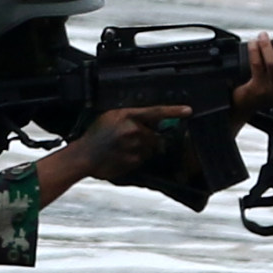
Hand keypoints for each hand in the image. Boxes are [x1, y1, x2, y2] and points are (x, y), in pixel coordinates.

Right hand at [42, 103, 187, 198]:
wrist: (84, 155)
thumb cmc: (95, 136)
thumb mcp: (111, 117)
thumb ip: (130, 117)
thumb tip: (149, 120)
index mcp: (128, 115)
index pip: (156, 112)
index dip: (174, 111)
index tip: (188, 110)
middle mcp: (134, 130)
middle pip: (155, 135)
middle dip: (149, 138)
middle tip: (132, 140)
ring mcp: (135, 147)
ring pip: (149, 148)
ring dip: (142, 149)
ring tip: (123, 148)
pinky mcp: (134, 161)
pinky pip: (142, 159)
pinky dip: (135, 158)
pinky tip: (121, 156)